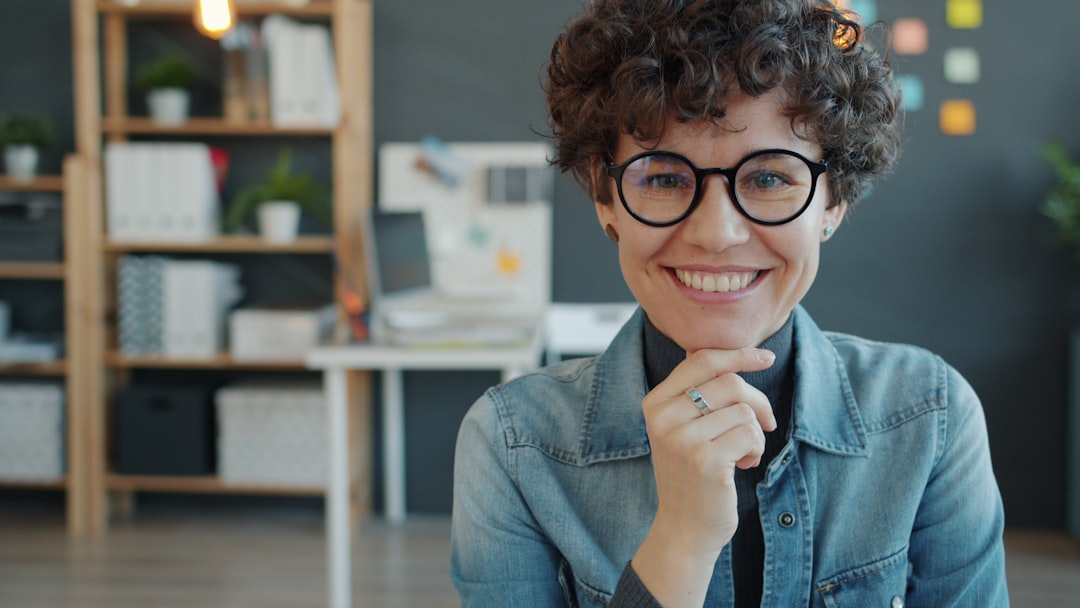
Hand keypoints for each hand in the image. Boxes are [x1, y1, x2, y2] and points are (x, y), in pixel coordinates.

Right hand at [631, 347, 776, 606]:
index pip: (701, 360)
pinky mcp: (705, 459)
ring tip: (744, 453)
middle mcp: (663, 417)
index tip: (765, 357)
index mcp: (655, 403)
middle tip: (765, 422)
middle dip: (757, 401)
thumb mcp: (681, 429)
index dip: (738, 354)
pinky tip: (744, 464)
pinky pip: (750, 433)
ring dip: (756, 432)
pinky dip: (756, 448)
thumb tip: (729, 355)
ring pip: (743, 410)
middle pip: (728, 382)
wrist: (683, 529)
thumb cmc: (690, 475)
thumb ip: (695, 394)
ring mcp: (682, 439)